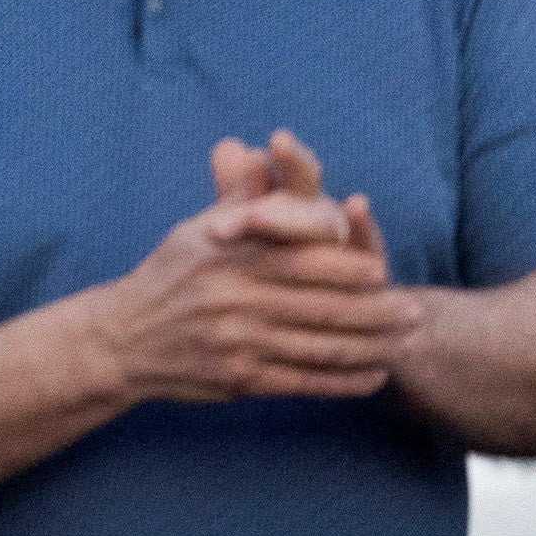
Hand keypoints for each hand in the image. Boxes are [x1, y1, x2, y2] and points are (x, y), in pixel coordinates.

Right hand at [95, 132, 413, 404]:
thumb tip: (263, 153)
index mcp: (228, 256)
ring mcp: (237, 342)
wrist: (120, 340)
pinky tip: (371, 377)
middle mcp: (234, 299)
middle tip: (415, 311)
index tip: (381, 269)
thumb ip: (239, 201)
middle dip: (375, 311)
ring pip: (319, 346)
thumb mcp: (195, 232)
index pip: (300, 258)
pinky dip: (343, 382)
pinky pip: (304, 381)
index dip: (347, 267)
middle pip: (321, 305)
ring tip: (403, 345)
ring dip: (369, 347)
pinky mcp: (239, 379)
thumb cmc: (166, 278)